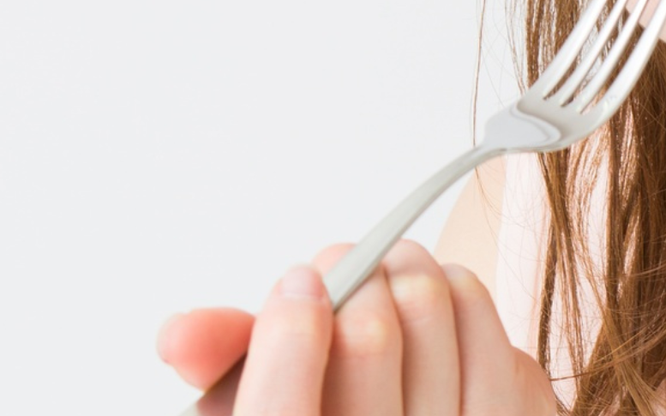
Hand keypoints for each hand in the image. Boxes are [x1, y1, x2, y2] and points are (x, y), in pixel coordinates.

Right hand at [157, 241, 553, 414]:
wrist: (426, 415)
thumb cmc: (341, 407)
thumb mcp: (267, 393)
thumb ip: (226, 363)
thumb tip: (180, 333)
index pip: (281, 408)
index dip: (286, 330)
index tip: (298, 286)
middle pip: (367, 335)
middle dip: (351, 275)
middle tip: (344, 264)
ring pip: (432, 304)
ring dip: (406, 268)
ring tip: (389, 279)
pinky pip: (484, 309)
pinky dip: (458, 286)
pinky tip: (440, 305)